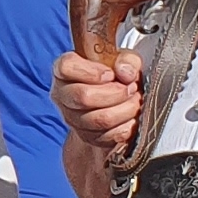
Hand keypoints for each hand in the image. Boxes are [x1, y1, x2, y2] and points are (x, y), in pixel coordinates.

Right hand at [53, 47, 144, 164]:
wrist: (117, 102)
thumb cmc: (116, 76)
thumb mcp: (125, 60)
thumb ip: (127, 60)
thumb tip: (126, 73)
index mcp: (64, 70)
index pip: (66, 67)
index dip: (90, 71)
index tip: (110, 74)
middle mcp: (63, 95)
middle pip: (83, 97)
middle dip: (115, 93)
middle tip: (131, 88)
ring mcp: (72, 119)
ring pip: (97, 120)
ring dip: (124, 110)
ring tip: (135, 101)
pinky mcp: (86, 137)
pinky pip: (107, 136)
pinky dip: (126, 126)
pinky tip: (132, 117)